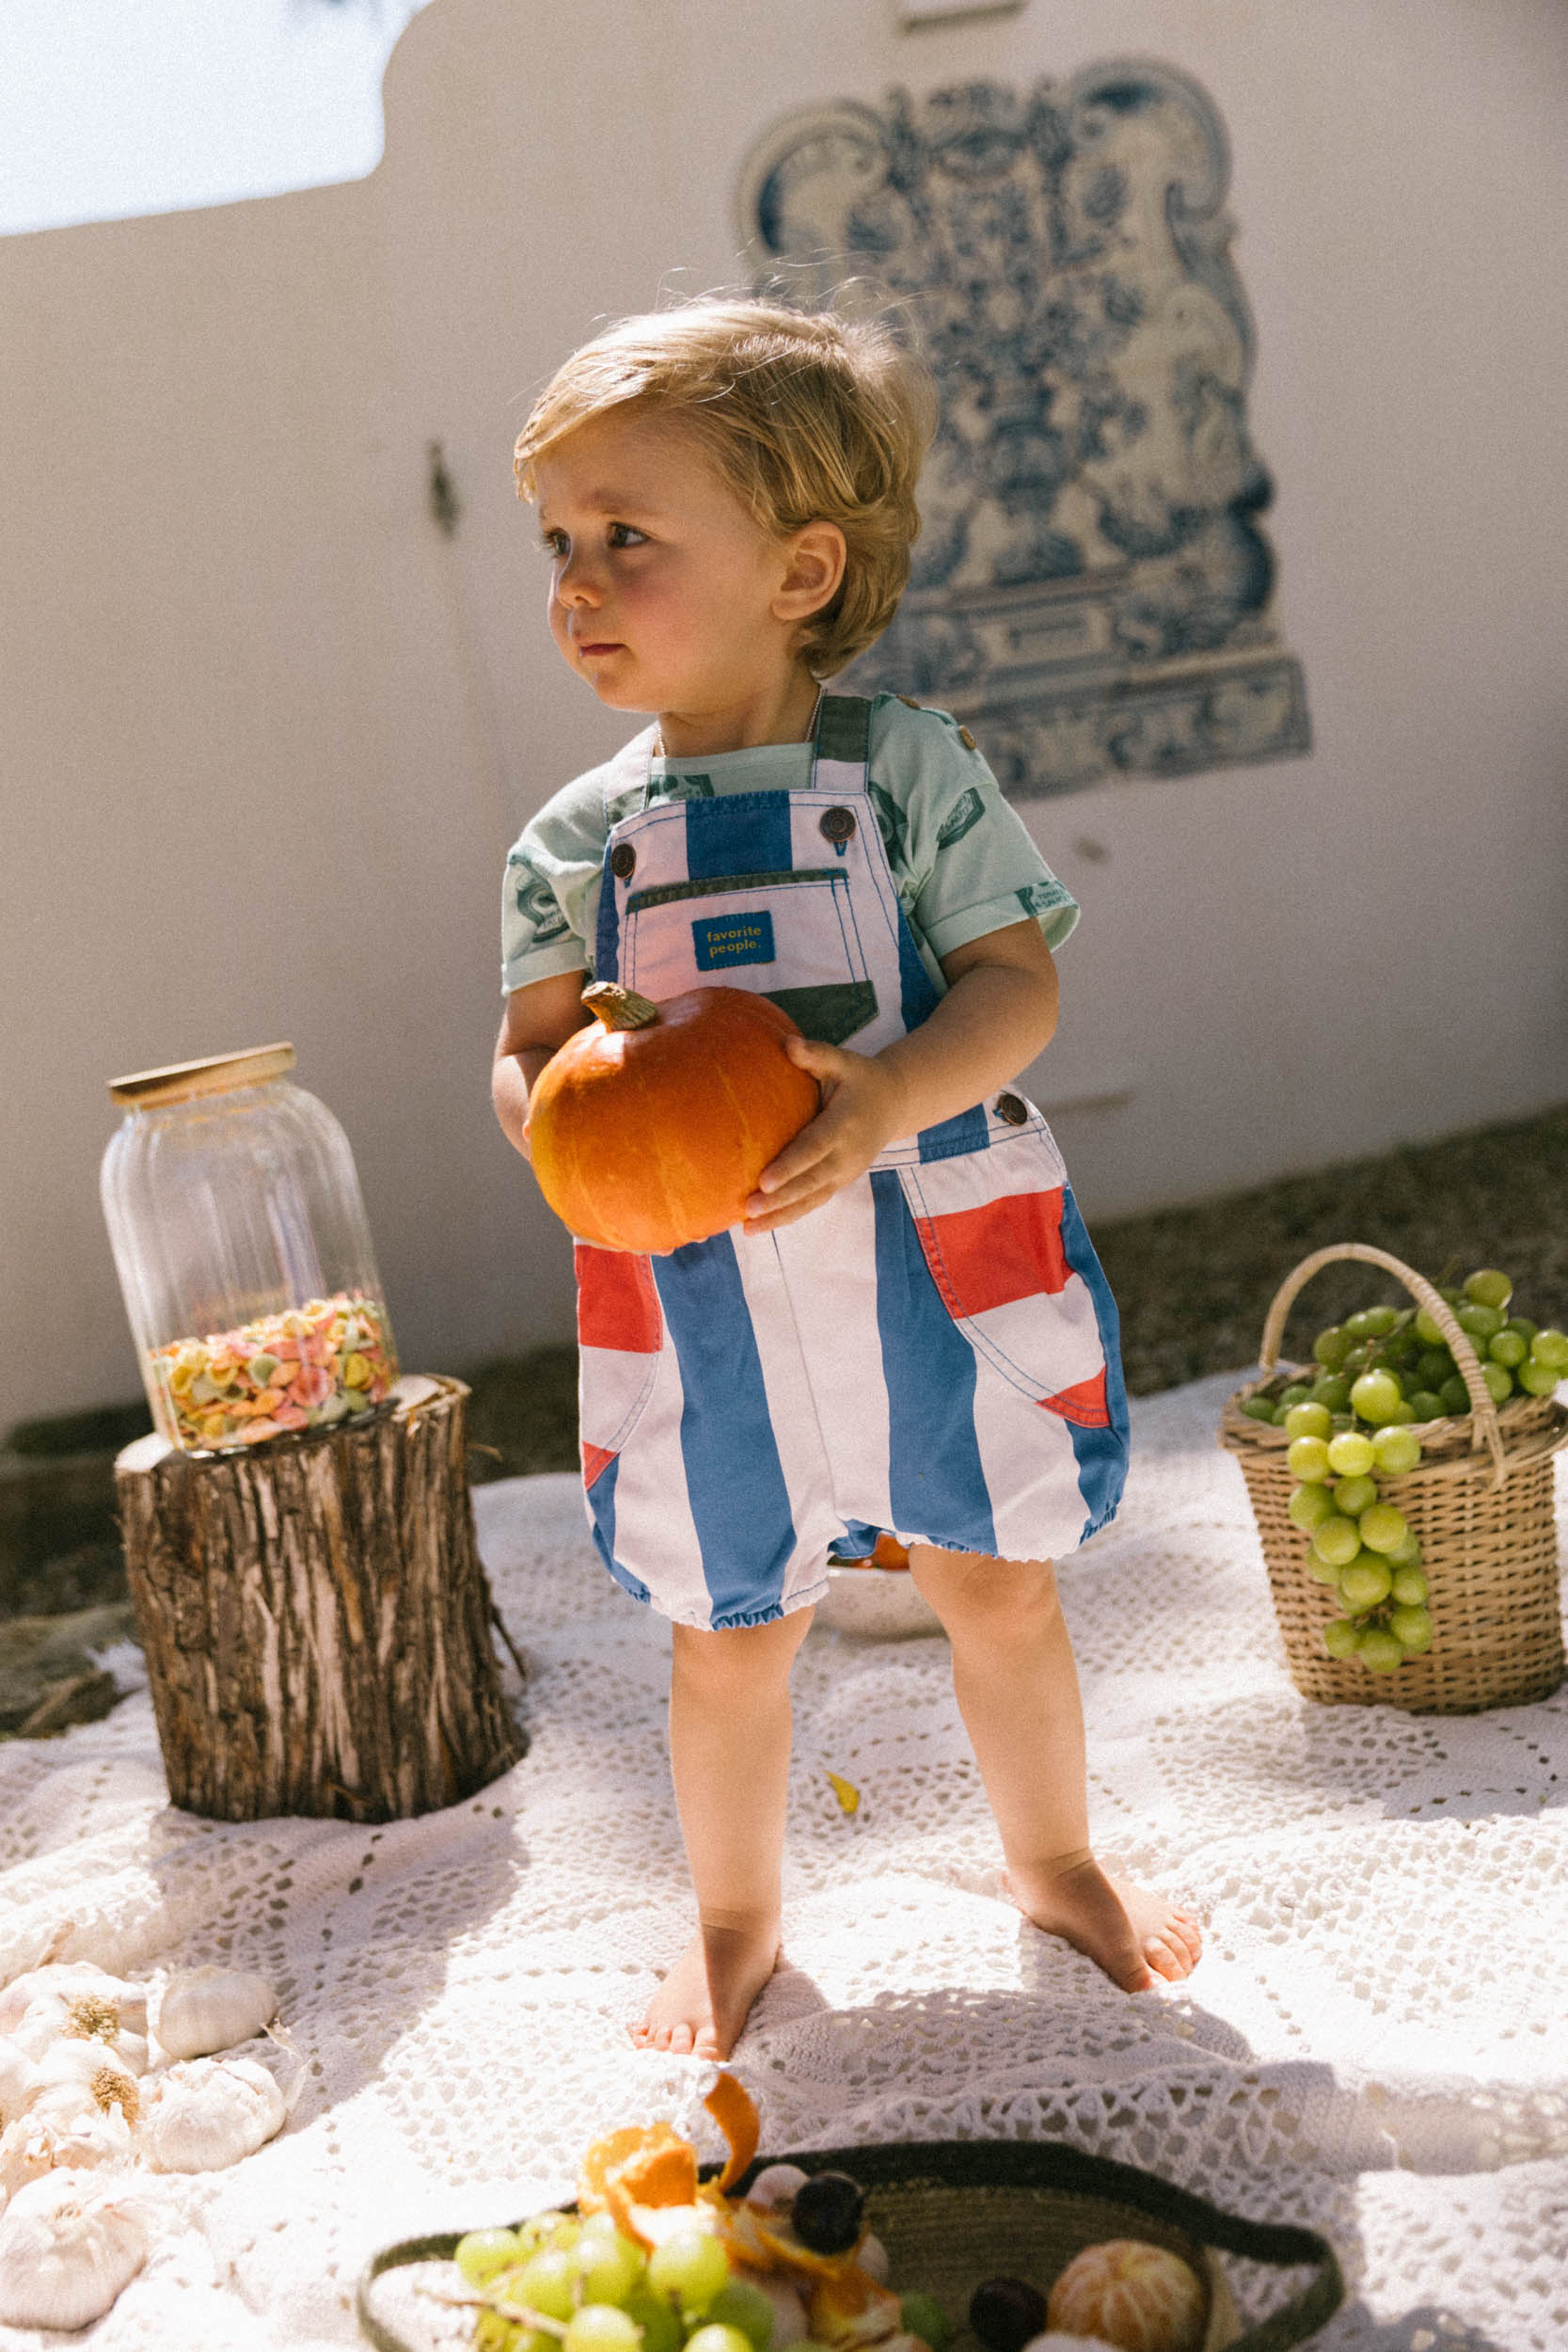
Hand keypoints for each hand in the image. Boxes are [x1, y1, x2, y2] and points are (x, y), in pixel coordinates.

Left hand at [743, 1035, 909, 1232]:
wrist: (895, 1103)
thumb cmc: (860, 1078)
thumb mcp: (843, 1061)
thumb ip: (816, 1054)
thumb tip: (786, 1043)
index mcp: (845, 1124)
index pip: (814, 1149)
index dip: (789, 1166)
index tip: (763, 1181)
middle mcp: (847, 1155)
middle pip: (810, 1182)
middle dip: (779, 1199)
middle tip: (748, 1210)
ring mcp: (845, 1173)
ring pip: (811, 1199)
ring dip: (780, 1215)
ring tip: (748, 1229)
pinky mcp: (839, 1182)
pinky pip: (813, 1202)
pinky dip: (789, 1215)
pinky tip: (761, 1226)